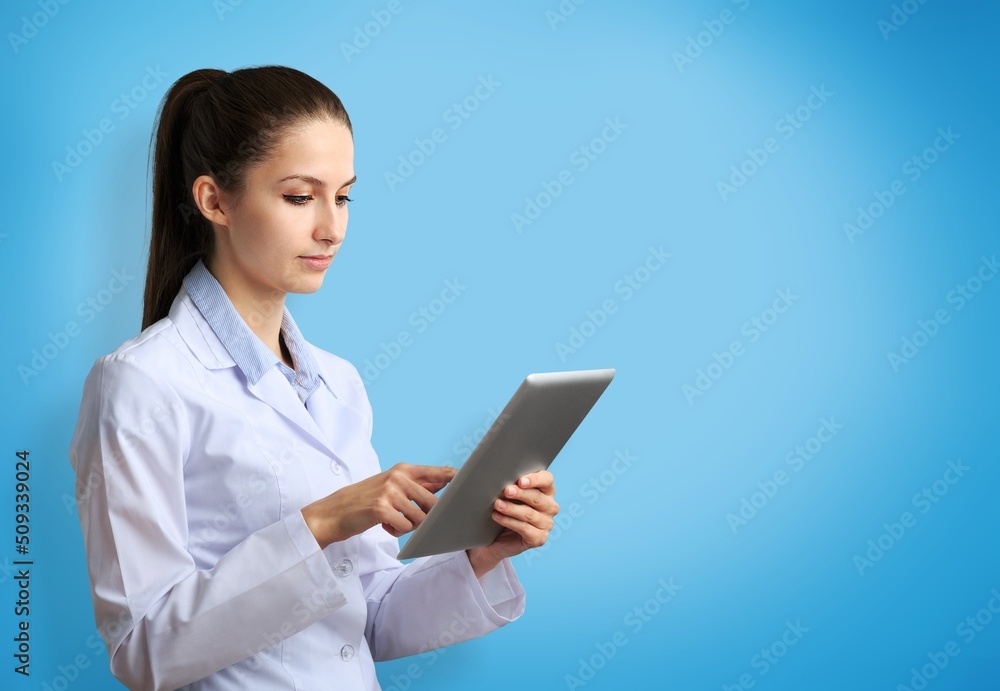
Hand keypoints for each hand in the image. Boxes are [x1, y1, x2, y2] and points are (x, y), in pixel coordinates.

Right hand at [301, 463, 455, 548]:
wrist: (333, 512)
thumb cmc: (365, 501)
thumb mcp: (391, 486)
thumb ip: (418, 486)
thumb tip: (446, 483)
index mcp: (404, 469)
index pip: (441, 473)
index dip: (459, 481)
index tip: (474, 487)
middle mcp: (398, 477)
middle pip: (434, 503)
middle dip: (429, 518)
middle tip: (410, 519)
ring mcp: (390, 492)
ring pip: (420, 518)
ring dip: (409, 526)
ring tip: (391, 521)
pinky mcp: (381, 508)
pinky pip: (405, 527)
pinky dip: (397, 532)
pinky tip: (384, 526)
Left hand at [466, 470, 558, 577]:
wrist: (494, 537)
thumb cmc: (503, 508)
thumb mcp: (507, 494)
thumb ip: (510, 483)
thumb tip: (499, 474)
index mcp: (546, 490)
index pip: (547, 479)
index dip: (535, 479)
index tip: (520, 481)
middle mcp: (550, 506)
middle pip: (537, 497)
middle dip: (520, 493)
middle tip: (506, 491)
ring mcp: (546, 524)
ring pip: (529, 514)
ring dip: (512, 508)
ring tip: (497, 504)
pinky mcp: (539, 538)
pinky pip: (525, 529)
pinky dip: (509, 522)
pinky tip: (497, 516)